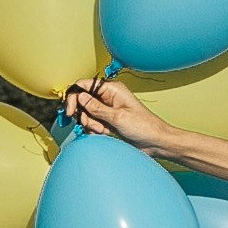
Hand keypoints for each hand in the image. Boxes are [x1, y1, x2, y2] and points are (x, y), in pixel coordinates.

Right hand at [65, 79, 227, 179]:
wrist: (155, 142)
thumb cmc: (144, 127)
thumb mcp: (117, 117)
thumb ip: (96, 107)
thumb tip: (79, 97)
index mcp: (112, 89)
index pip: (84, 85)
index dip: (74, 97)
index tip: (71, 111)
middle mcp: (108, 97)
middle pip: (82, 100)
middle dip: (85, 114)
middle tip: (94, 125)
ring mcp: (107, 109)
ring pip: (86, 113)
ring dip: (91, 124)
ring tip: (104, 131)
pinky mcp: (107, 120)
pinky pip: (92, 122)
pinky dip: (94, 129)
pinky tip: (105, 134)